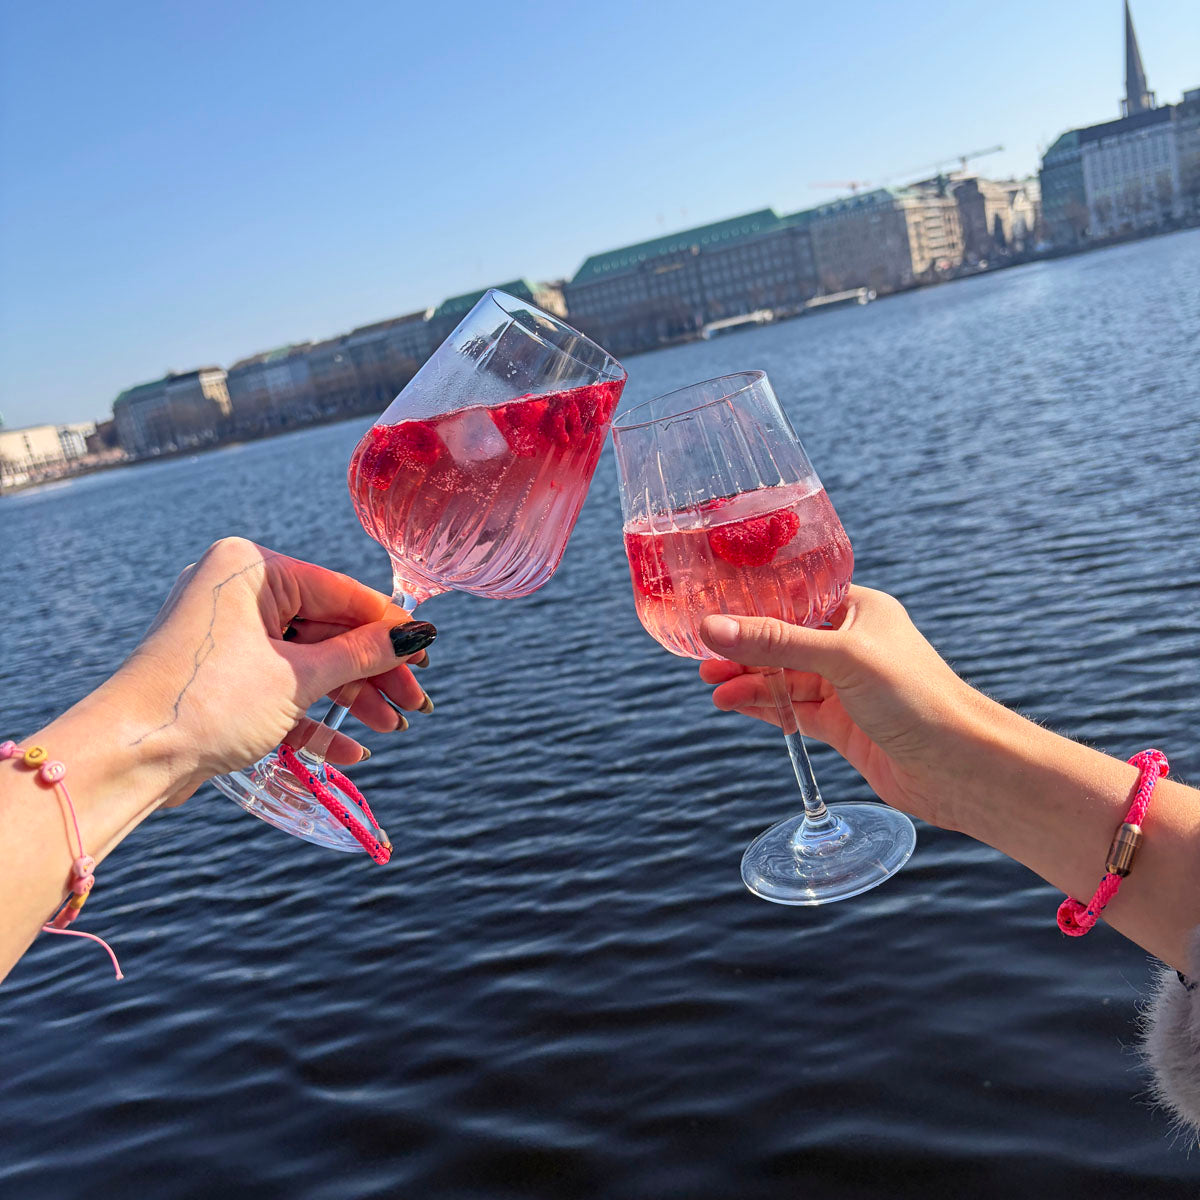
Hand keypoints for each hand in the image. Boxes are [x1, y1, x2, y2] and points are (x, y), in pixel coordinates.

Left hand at [108, 537, 433, 805]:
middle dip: (372, 673)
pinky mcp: (221, 678)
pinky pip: (280, 688)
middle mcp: (238, 593)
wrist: (127, 756)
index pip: (340, 593)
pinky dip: (312, 717)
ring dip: (350, 699)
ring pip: (306, 663)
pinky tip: (351, 749)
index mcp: (252, 569)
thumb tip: (417, 635)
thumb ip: (362, 654)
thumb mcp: (299, 677)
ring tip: (392, 727)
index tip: (428, 651)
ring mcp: (228, 637)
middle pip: (326, 631)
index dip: (389, 627)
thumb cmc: (209, 701)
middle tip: (415, 702)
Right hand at [697, 586, 995, 832]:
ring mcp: (845, 687)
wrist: (961, 767)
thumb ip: (775, 643)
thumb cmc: (917, 697)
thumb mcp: (842, 659)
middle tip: (701, 654)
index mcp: (860, 611)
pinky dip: (762, 706)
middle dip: (743, 647)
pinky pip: (792, 710)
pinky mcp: (842, 725)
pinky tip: (731, 703)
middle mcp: (851, 645)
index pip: (796, 597)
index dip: (754, 602)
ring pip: (784, 677)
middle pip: (784, 640)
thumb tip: (712, 628)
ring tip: (709, 684)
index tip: (712, 605)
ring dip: (747, 680)